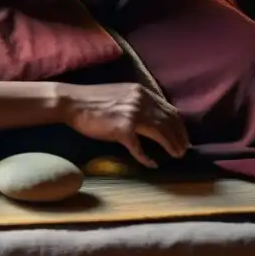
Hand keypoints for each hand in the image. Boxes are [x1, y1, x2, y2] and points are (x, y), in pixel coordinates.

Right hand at [62, 82, 189, 167]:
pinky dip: (147, 158)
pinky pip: (140, 148)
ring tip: (176, 156)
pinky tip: (152, 164)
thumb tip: (152, 117)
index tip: (183, 136)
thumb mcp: (120, 93)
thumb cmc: (91, 99)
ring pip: (160, 133)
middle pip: (169, 122)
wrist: (71, 102)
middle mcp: (140, 101)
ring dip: (171, 146)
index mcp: (140, 92)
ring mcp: (132, 115)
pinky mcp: (122, 129)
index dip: (179, 125)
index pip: (169, 109)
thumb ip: (137, 101)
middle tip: (183, 150)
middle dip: (179, 138)